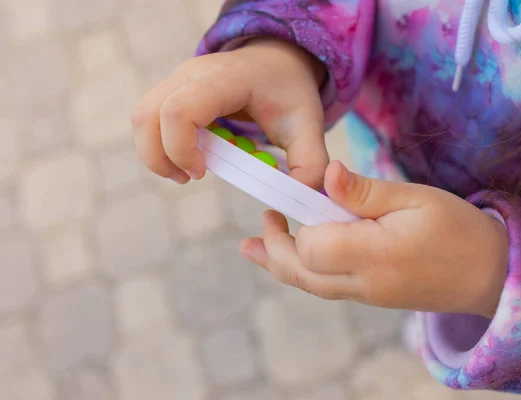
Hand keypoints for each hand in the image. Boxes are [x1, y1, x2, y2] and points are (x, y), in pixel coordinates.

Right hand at [131, 38, 327, 187]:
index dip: (181, 149)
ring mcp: (177, 79)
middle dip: (161, 157)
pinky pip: (148, 118)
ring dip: (154, 152)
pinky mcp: (171, 89)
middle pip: (148, 115)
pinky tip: (187, 157)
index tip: (203, 173)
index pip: (179, 111)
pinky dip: (158, 144)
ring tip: (185, 172)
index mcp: (225, 80)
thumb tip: (298, 196)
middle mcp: (192, 74)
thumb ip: (310, 163)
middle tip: (190, 178)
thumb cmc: (289, 92)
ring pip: (141, 117)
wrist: (276, 62)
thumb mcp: (309, 125)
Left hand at [240, 161, 508, 317]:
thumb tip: (325, 172)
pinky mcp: (371, 296)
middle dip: (275, 247)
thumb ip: (365, 191)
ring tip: (252, 247)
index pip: (313, 245)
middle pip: (301, 272)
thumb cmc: (460, 231)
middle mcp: (365, 283)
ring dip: (280, 262)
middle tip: (265, 218)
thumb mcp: (416, 199)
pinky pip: (326, 287)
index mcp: (375, 255)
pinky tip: (292, 258)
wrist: (492, 276)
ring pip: (310, 284)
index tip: (305, 191)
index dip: (302, 220)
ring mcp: (367, 295)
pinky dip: (303, 271)